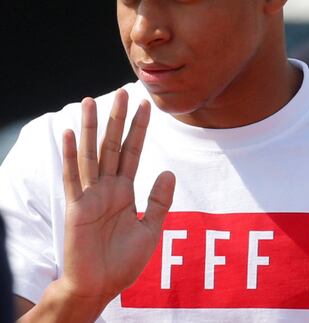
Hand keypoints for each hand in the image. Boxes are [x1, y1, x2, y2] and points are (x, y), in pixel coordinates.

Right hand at [61, 88, 174, 307]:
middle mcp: (107, 187)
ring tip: (90, 102)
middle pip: (113, 145)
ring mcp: (90, 195)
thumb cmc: (123, 261)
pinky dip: (70, 156)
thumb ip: (159, 200)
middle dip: (118, 119)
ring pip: (92, 154)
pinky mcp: (76, 207)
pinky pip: (73, 178)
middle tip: (122, 92)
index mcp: (124, 189)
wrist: (101, 286)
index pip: (133, 151)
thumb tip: (169, 171)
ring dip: (91, 128)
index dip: (139, 128)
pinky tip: (69, 134)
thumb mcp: (150, 229)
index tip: (145, 105)